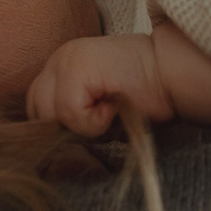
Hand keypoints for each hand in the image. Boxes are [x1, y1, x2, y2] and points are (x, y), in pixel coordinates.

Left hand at [28, 35, 175, 136]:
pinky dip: (93, 122)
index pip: (37, 104)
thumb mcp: (100, 108)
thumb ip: (72, 118)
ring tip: (109, 112)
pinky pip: (69, 113)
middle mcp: (59, 58)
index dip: (59, 123)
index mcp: (63, 65)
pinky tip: (115, 107)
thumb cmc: (145, 97)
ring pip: (48, 114)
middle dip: (64, 126)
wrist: (174, 75)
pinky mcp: (76, 69)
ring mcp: (65, 60)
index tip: (91, 125)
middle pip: (36, 109)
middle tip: (100, 121)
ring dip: (79, 125)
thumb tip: (51, 152)